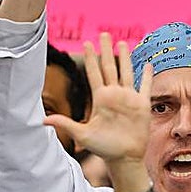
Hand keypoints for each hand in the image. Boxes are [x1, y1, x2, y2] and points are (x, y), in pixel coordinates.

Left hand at [44, 33, 151, 165]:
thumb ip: (65, 124)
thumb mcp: (82, 134)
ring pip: (127, 72)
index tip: (86, 42)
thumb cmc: (103, 147)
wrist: (123, 158)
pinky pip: (145, 86)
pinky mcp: (142, 105)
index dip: (90, 58)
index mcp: (100, 98)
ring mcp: (128, 98)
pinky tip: (147, 64)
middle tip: (104, 34)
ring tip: (123, 42)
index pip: (93, 73)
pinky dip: (147, 75)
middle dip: (106, 50)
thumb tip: (43, 121)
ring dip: (125, 57)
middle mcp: (114, 95)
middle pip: (109, 67)